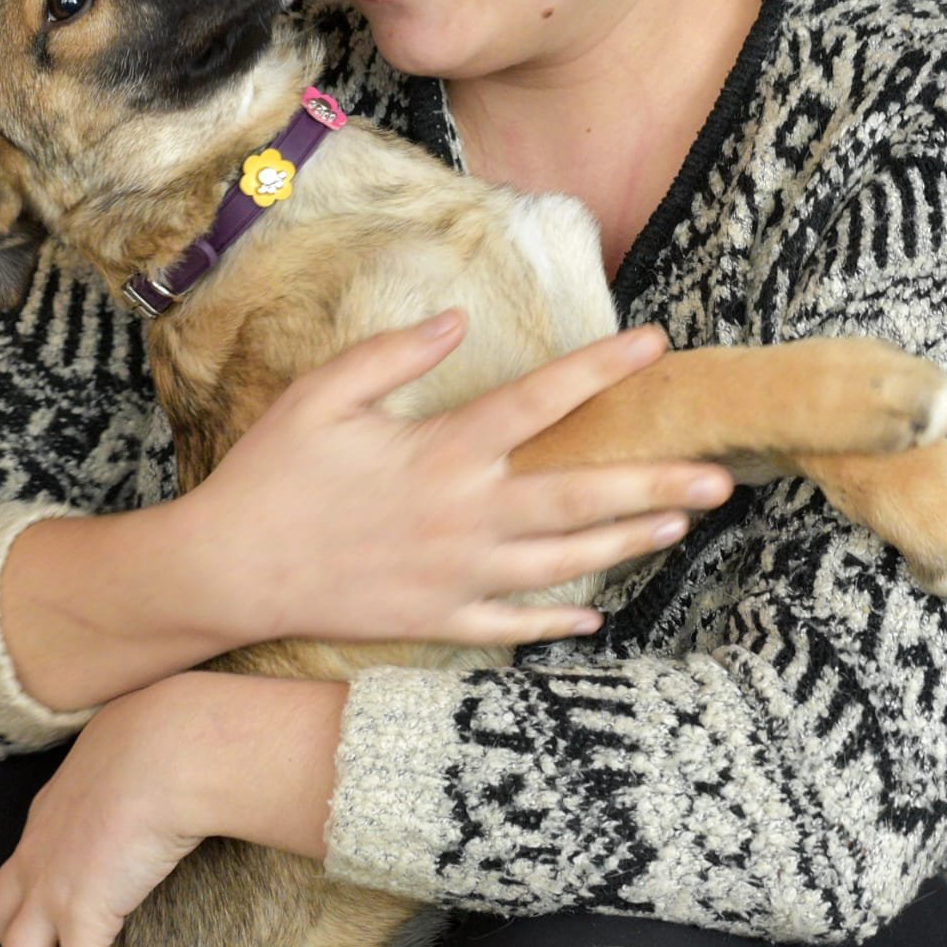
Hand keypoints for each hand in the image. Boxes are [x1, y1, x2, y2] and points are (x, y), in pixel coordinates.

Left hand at [0, 671, 344, 946]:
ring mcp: (52, 888)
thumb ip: (131, 764)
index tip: (58, 922)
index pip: (24, 866)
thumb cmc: (164, 734)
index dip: (34, 901)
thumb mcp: (132, 743)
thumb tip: (170, 761)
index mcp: (50, 811)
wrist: (170, 748)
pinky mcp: (82, 916)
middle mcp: (38, 853)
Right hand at [178, 312, 732, 648]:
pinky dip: (559, 621)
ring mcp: (456, 577)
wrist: (227, 573)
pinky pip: (513, 626)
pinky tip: (597, 613)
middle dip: (656, 482)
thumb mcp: (323, 393)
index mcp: (442, 452)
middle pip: (581, 494)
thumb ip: (395, 353)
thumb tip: (459, 320)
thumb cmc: (271, 474)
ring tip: (680, 525)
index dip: (601, 370)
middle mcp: (464, 516)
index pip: (540, 402)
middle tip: (719, 474)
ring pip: (564, 561)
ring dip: (628, 543)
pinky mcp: (436, 621)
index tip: (655, 345)